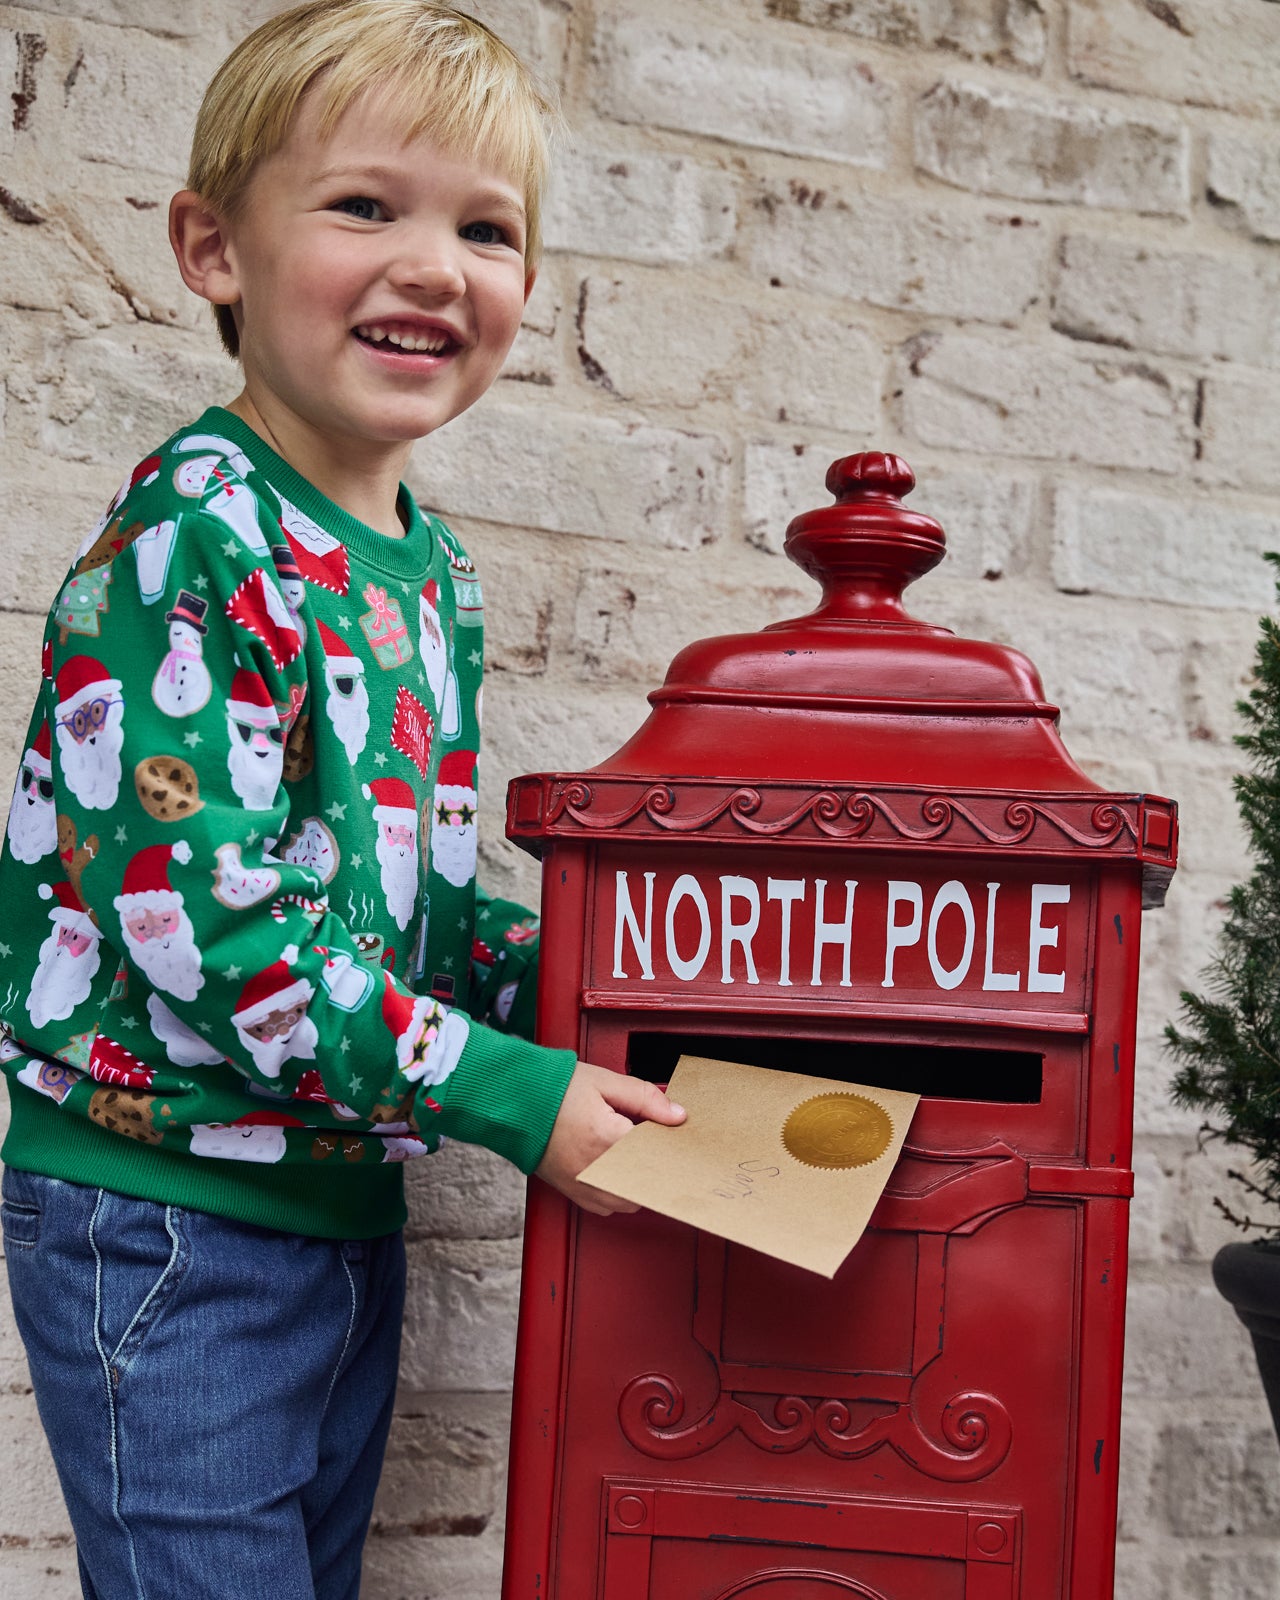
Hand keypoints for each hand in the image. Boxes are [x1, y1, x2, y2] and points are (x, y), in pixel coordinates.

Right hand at [534, 1062, 685, 1215]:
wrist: (514, 1103)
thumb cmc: (554, 1090)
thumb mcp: (604, 1082)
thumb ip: (646, 1099)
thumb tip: (678, 1115)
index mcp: (608, 1140)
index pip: (658, 1151)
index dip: (669, 1140)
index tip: (670, 1129)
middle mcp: (597, 1171)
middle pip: (648, 1180)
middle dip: (654, 1160)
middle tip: (649, 1136)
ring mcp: (584, 1186)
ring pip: (631, 1199)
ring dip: (638, 1178)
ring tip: (628, 1149)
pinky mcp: (574, 1193)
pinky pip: (609, 1206)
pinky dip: (618, 1190)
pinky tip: (614, 1165)